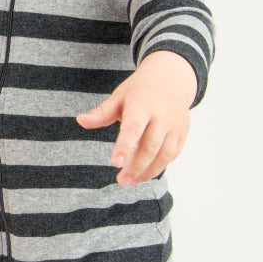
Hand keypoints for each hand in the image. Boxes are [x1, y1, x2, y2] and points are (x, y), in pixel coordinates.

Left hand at [76, 51, 197, 185]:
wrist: (171, 79)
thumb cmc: (139, 91)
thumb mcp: (119, 97)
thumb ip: (101, 112)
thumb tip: (80, 120)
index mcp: (142, 105)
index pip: (133, 129)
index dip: (124, 147)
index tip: (115, 163)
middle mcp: (161, 116)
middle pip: (150, 146)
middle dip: (136, 167)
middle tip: (121, 180)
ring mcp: (175, 125)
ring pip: (164, 154)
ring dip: (148, 172)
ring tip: (131, 181)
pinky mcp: (182, 133)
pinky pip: (172, 154)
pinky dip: (159, 166)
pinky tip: (144, 173)